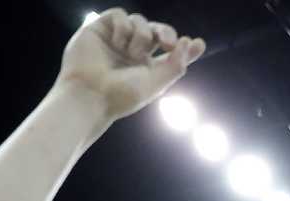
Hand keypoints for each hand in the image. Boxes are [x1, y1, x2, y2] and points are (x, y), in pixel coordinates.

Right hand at [58, 10, 204, 122]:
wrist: (90, 94)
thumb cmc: (122, 95)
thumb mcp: (156, 83)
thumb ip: (176, 64)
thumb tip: (190, 41)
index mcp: (148, 67)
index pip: (171, 53)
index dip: (186, 48)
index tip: (198, 43)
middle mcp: (134, 51)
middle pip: (159, 31)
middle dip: (167, 34)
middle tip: (168, 44)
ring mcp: (117, 39)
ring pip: (140, 21)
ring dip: (141, 36)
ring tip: (129, 53)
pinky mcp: (100, 28)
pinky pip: (121, 15)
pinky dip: (124, 27)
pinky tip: (117, 43)